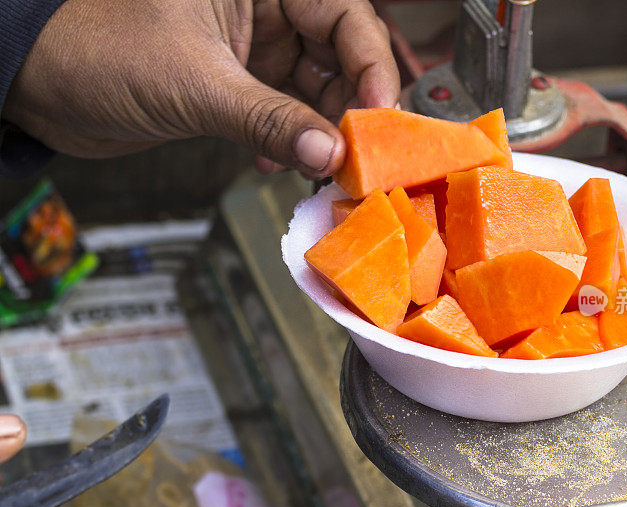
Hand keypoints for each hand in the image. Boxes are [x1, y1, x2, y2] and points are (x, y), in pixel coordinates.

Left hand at [3, 0, 398, 177]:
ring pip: (313, 89)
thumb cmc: (96, 49)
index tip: (380, 113)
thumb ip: (270, 118)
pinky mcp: (236, 86)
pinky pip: (283, 114)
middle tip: (358, 152)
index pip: (342, 14)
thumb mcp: (197, 84)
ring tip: (324, 167)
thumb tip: (330, 150)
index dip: (370, 64)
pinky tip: (278, 162)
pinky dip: (289, 141)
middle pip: (338, 54)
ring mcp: (250, 48)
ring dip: (321, 132)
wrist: (41, 84)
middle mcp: (261, 8)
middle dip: (349, 106)